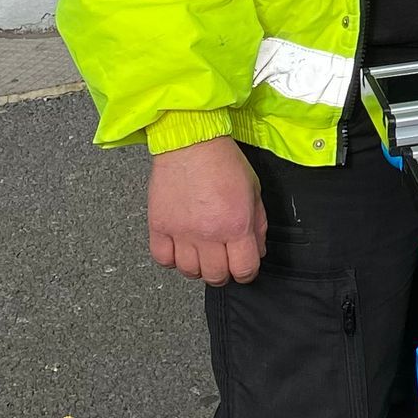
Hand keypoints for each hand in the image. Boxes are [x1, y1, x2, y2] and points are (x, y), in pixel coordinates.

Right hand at [148, 138, 267, 284]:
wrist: (191, 141)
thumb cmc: (223, 160)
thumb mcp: (254, 190)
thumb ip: (258, 224)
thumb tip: (257, 249)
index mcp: (236, 224)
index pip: (244, 269)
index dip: (247, 272)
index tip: (244, 267)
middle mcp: (208, 233)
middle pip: (215, 276)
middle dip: (224, 272)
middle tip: (224, 261)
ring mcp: (181, 232)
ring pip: (188, 272)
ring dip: (198, 268)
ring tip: (202, 254)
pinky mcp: (159, 226)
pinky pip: (163, 259)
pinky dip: (172, 259)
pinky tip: (180, 248)